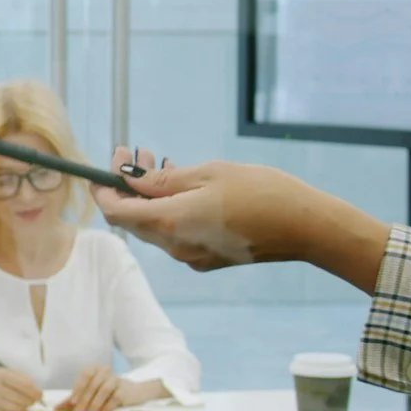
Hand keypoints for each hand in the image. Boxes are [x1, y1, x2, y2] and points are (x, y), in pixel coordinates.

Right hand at [0, 368, 44, 410]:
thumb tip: (36, 389)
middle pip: (24, 397)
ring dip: (24, 406)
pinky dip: (15, 410)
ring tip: (21, 402)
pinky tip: (12, 406)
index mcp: (1, 374)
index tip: (40, 395)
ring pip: (19, 407)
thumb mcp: (2, 372)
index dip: (36, 391)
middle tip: (33, 400)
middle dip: (32, 400)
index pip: (26, 384)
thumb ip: (20, 378)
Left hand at [60, 365, 123, 410]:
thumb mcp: (87, 395)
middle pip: (93, 383)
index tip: (72, 402)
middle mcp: (105, 371)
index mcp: (94, 369)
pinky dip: (107, 406)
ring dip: (96, 402)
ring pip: (105, 389)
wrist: (130, 392)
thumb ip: (71, 402)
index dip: (78, 388)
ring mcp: (116, 379)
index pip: (85, 375)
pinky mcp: (125, 389)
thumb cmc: (104, 393)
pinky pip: (116, 397)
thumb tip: (55, 410)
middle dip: (85, 399)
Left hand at [92, 150, 389, 291]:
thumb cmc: (260, 193)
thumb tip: (128, 179)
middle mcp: (175, 247)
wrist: (305, 227)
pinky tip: (182, 184)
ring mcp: (191, 256)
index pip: (116, 212)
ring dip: (149, 195)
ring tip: (159, 161)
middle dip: (127, 186)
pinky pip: (175, 233)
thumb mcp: (208, 175)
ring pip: (154, 225)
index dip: (105, 187)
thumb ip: (163, 180)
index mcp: (170, 223)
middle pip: (133, 220)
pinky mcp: (207, 258)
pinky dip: (169, 209)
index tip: (111, 160)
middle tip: (136, 152)